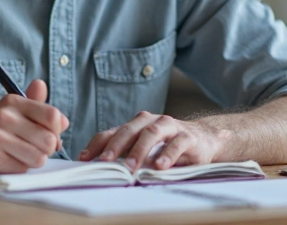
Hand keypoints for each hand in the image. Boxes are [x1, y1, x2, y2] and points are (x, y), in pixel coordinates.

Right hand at [0, 79, 68, 173]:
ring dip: (33, 161)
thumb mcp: (13, 111)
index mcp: (13, 101)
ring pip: (38, 158)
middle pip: (49, 140)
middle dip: (46, 149)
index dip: (56, 130)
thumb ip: (40, 110)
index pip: (52, 116)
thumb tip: (63, 121)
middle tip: (33, 148)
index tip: (49, 135)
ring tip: (20, 155)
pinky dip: (19, 169)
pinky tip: (7, 161)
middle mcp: (4, 116)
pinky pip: (22, 169)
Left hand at [78, 111, 229, 170]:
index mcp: (135, 124)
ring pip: (152, 133)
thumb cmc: (167, 145)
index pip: (111, 132)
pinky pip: (176, 144)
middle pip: (129, 130)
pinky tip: (159, 166)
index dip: (97, 144)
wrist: (203, 139)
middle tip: (104, 161)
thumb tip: (96, 165)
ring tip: (131, 166)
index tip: (84, 159)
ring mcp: (170, 126)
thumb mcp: (144, 149)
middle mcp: (150, 121)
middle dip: (115, 146)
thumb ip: (125, 153)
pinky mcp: (187, 136)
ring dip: (139, 150)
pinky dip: (167, 155)